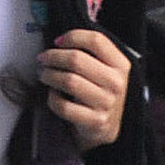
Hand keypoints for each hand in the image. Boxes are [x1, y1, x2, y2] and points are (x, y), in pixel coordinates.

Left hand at [38, 29, 130, 149]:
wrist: (109, 128)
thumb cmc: (102, 93)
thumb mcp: (107, 70)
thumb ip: (93, 53)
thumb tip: (62, 38)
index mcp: (121, 65)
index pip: (96, 40)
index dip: (72, 36)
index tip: (57, 41)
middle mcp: (116, 83)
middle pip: (77, 59)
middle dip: (53, 56)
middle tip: (43, 58)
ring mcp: (106, 103)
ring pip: (68, 81)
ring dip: (49, 75)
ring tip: (43, 74)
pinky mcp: (94, 121)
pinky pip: (63, 106)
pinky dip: (52, 98)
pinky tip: (53, 94)